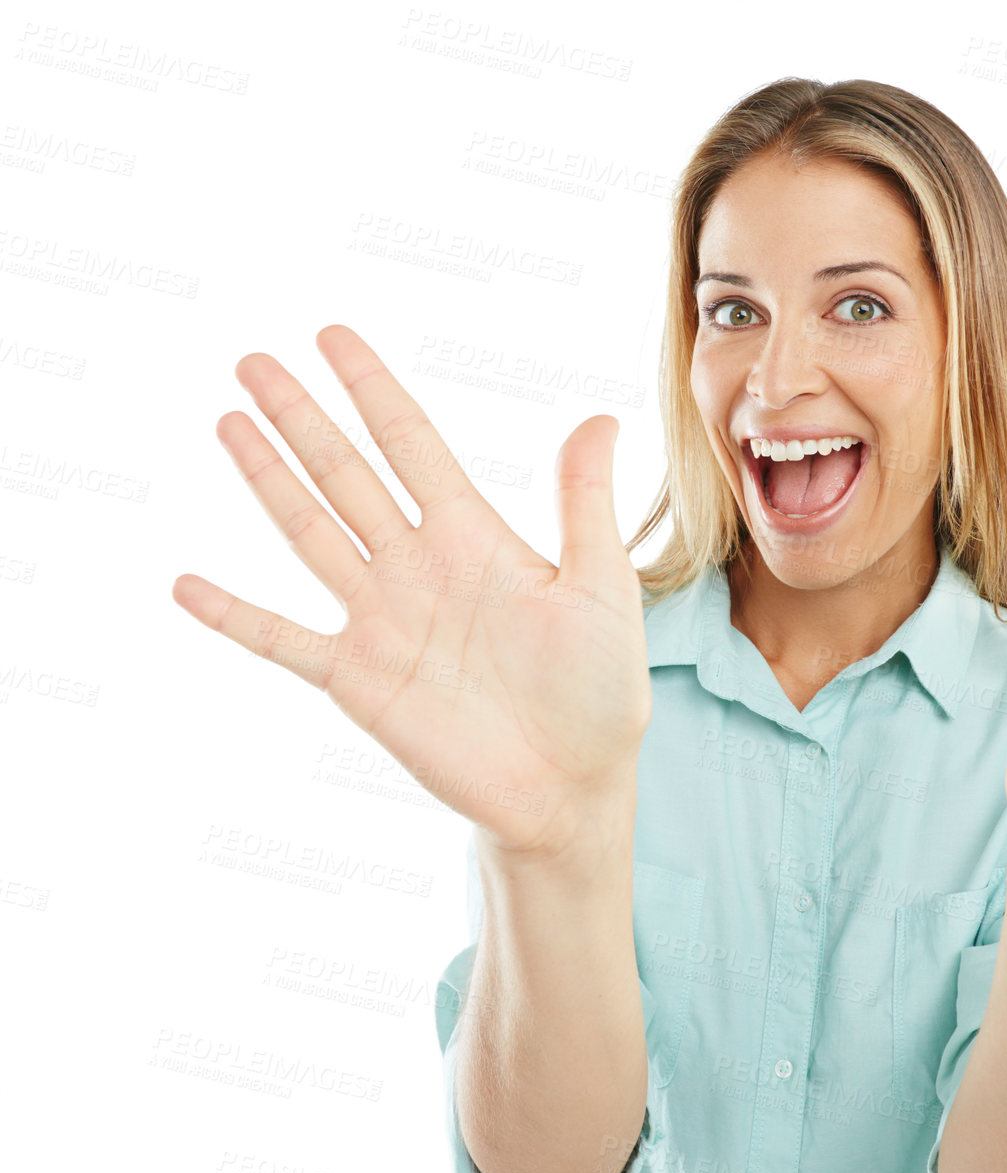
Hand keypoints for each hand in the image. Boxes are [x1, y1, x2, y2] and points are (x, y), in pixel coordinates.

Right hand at [173, 325, 649, 856]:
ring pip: (311, 533)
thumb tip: (600, 414)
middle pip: (347, 474)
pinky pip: (283, 640)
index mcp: (475, 537)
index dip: (372, 390)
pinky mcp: (358, 680)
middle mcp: (418, 566)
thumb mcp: (601, 588)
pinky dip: (236, 615)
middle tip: (253, 360)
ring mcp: (382, 620)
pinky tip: (186, 585)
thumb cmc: (599, 689)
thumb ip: (584, 504)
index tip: (333, 335)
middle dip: (302, 417)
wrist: (572, 786)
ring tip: (228, 422)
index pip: (411, 444)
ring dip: (269, 481)